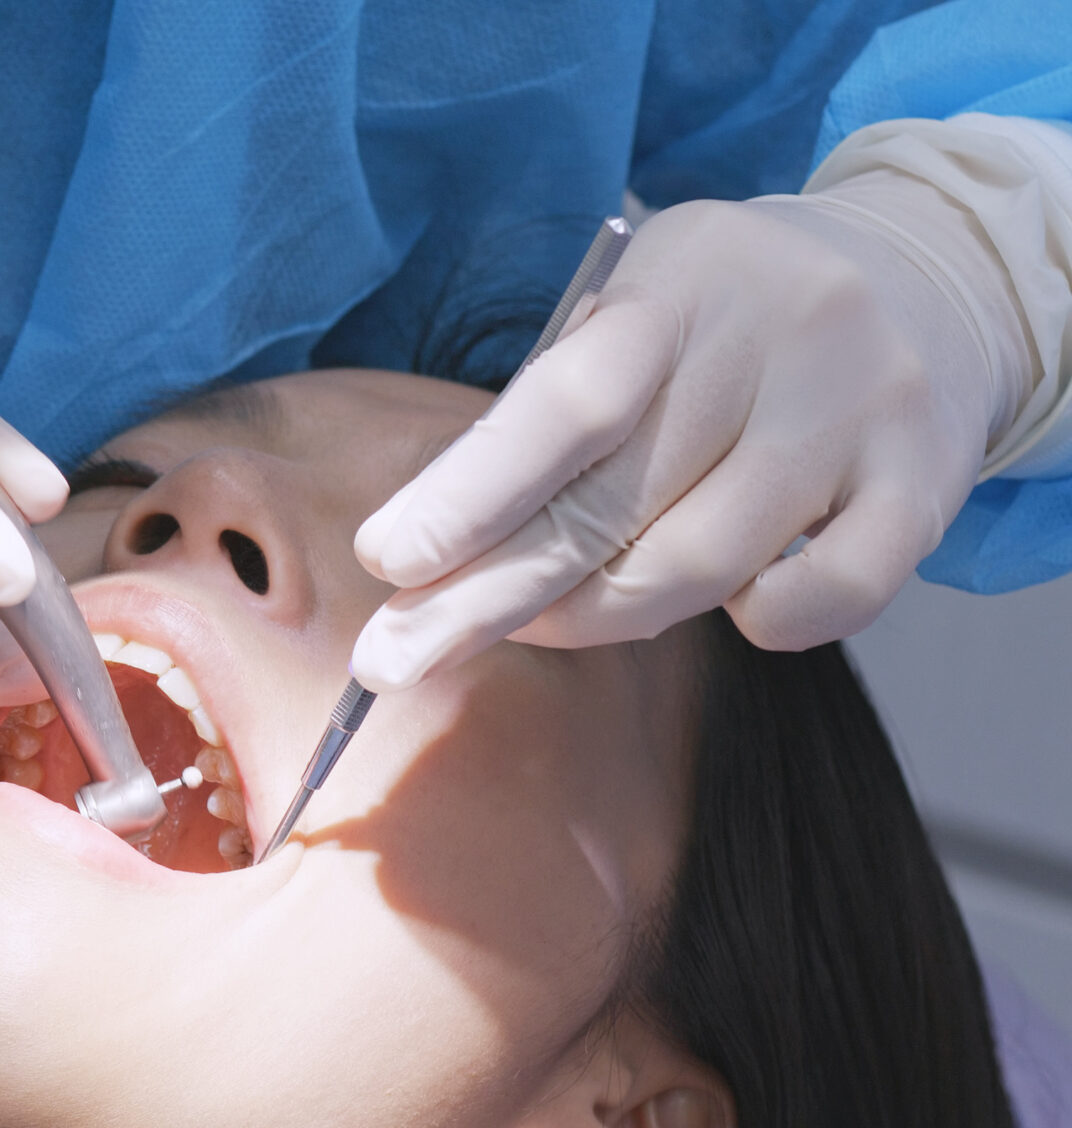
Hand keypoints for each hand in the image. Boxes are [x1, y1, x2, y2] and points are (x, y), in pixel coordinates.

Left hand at [348, 188, 1018, 690]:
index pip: (567, 403)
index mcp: (683, 281)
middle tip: (392, 658)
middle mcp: (782, 338)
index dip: (470, 492)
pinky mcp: (923, 486)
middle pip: (615, 505)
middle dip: (487, 596)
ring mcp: (862, 412)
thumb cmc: (727, 320)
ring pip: (700, 568)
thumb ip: (550, 412)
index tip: (387, 559)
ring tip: (535, 620)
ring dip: (596, 616)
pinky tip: (724, 599)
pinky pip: (819, 604)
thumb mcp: (637, 314)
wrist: (933, 276)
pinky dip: (752, 623)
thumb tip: (432, 550)